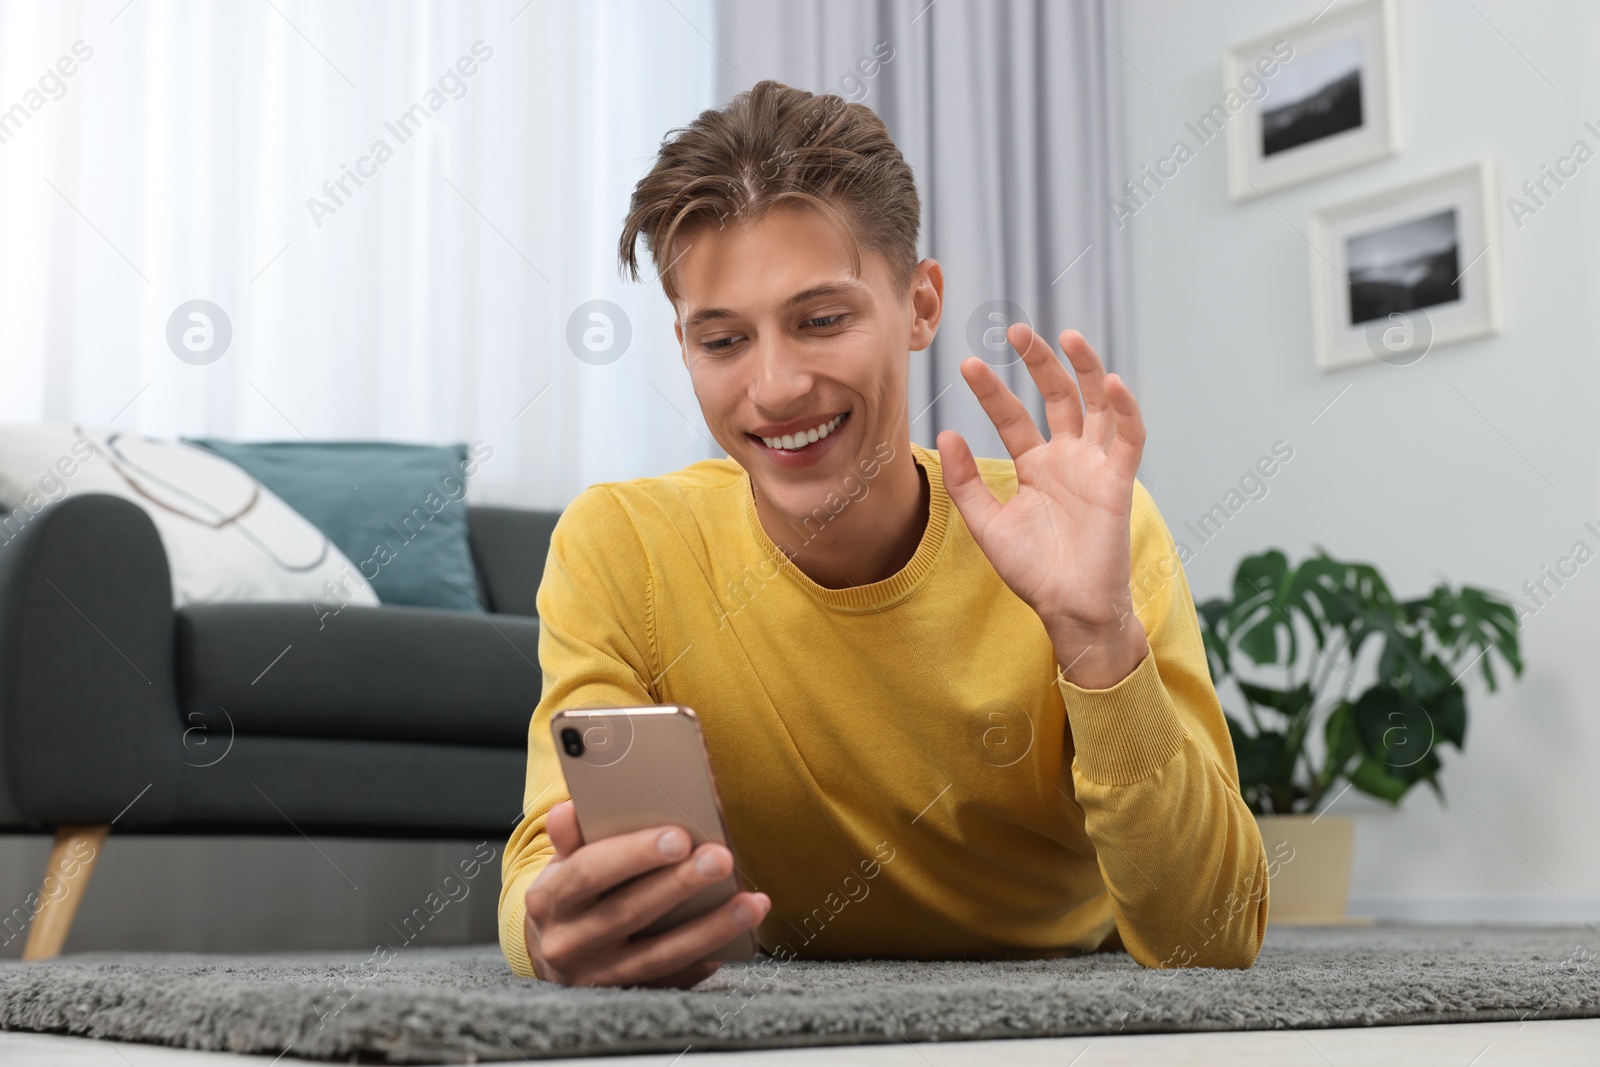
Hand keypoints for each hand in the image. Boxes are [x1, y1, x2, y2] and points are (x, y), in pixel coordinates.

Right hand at [522, 800, 771, 986]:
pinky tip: (737, 940)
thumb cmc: (569, 894)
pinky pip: (672, 981)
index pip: (590, 872)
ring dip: (710, 928)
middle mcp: (568, 943)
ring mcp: (597, 977)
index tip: (679, 837)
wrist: (552, 951)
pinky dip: (705, 960)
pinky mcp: (626, 997)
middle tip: (722, 859)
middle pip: (630, 912)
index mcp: (549, 900)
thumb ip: (571, 836)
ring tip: (751, 904)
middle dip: (681, 884)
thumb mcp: (561, 863)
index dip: (634, 854)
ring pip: (659, 954)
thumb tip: (568, 809)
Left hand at [936, 325, 1149, 688]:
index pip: (1012, 416)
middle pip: (1057, 397)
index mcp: (1035, 466)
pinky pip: (1129, 437)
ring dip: (1086, 369)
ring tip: (1067, 336)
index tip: (967, 365)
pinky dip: (1125, 408)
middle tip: (1016, 330)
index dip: (992, 390)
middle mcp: (1067, 458)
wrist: (1068, 607)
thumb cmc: (1032, 571)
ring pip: (1096, 405)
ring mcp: (1095, 466)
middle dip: (1040, 362)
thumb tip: (947, 433)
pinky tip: (1111, 381)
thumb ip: (966, 482)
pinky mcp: (1119, 481)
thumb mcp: (986, 524)